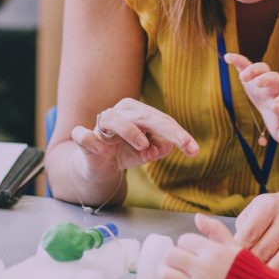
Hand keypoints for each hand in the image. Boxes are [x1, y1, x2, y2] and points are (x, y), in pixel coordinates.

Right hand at [70, 98, 198, 180]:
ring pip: (114, 119)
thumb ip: (158, 148)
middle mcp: (120, 113)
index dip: (179, 134)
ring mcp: (100, 125)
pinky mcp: (85, 140)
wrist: (99, 166)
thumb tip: (166, 146)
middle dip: (167, 130)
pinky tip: (97, 146)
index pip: (161, 120)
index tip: (194, 150)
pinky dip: (88, 138)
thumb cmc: (125, 153)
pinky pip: (83, 135)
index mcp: (137, 112)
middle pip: (144, 116)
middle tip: (184, 144)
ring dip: (130, 131)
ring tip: (144, 146)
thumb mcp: (146, 153)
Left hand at [161, 213, 241, 278]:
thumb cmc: (250, 273)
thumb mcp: (236, 247)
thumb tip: (197, 216)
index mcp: (213, 252)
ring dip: (166, 273)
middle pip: (170, 256)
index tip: (191, 250)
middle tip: (177, 261)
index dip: (186, 244)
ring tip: (174, 274)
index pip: (184, 240)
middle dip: (171, 257)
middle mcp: (203, 269)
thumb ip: (216, 230)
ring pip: (165, 276)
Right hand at [223, 53, 278, 156]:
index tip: (278, 106)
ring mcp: (264, 80)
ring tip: (243, 77)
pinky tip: (228, 57)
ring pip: (263, 69)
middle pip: (275, 79)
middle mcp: (275, 90)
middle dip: (269, 80)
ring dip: (254, 70)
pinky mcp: (253, 76)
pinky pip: (247, 64)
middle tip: (261, 84)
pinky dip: (238, 60)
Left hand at [234, 185, 278, 272]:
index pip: (247, 236)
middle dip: (245, 263)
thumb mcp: (255, 209)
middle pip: (261, 252)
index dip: (234, 250)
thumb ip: (241, 228)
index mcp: (270, 206)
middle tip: (235, 268)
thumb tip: (227, 252)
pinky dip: (274, 277)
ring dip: (261, 273)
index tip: (226, 256)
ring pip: (276, 265)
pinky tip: (266, 276)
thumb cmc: (274, 211)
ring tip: (251, 274)